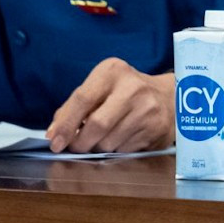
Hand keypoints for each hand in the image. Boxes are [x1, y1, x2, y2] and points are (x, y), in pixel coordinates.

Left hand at [46, 58, 174, 152]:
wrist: (170, 98)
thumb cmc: (125, 93)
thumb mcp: (100, 88)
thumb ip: (74, 107)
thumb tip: (54, 134)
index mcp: (112, 71)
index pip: (83, 98)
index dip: (65, 124)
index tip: (54, 142)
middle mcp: (132, 87)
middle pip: (96, 124)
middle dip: (80, 143)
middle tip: (75, 148)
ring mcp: (147, 108)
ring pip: (109, 142)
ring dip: (98, 148)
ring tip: (102, 140)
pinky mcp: (156, 128)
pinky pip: (124, 150)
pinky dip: (115, 151)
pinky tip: (121, 140)